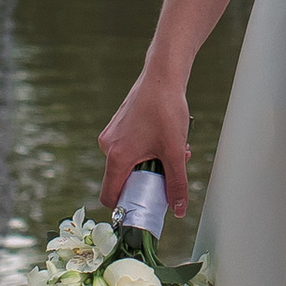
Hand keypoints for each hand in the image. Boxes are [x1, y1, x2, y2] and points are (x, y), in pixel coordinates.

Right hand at [99, 59, 191, 220]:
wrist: (163, 76)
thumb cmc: (166, 110)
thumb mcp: (175, 151)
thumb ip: (177, 184)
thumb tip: (178, 210)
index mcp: (117, 157)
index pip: (110, 196)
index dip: (124, 207)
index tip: (143, 207)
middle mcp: (108, 146)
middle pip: (122, 179)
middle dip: (147, 180)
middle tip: (169, 171)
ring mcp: (111, 134)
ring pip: (128, 162)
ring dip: (150, 163)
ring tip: (174, 149)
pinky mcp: (118, 125)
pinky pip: (128, 148)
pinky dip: (146, 149)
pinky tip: (165, 137)